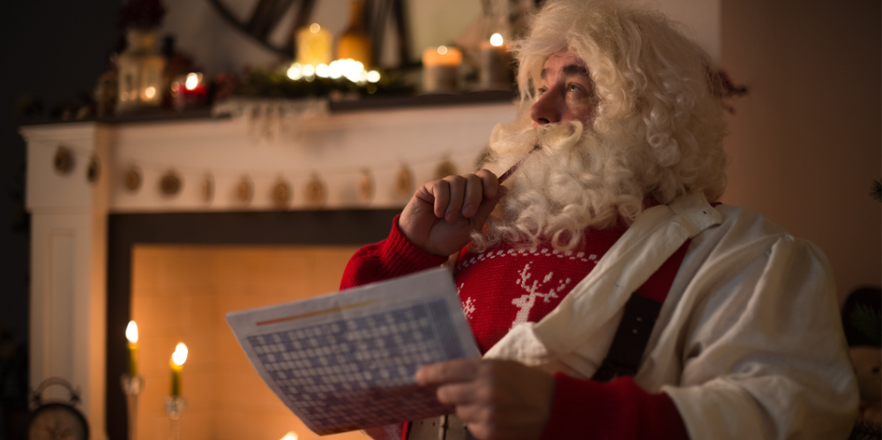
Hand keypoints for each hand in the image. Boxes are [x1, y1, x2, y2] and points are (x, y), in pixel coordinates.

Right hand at [399, 170, 504, 255]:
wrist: (424, 246)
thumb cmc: (449, 238)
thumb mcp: (473, 225)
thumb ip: (486, 207)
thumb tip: (503, 188)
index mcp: (474, 197)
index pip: (486, 177)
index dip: (491, 181)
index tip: (491, 194)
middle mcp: (461, 189)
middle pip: (473, 178)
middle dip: (473, 196)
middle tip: (467, 214)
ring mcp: (445, 187)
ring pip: (457, 180)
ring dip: (456, 202)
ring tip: (449, 218)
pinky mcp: (429, 188)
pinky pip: (440, 185)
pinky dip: (442, 200)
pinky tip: (438, 213)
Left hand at [415, 359, 554, 439]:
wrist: (554, 408)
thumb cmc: (528, 382)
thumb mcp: (504, 366)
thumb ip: (476, 369)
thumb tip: (447, 375)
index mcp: (486, 369)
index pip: (447, 371)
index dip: (429, 374)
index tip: (419, 376)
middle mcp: (483, 391)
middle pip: (446, 394)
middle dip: (448, 392)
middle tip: (458, 391)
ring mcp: (485, 414)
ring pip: (458, 412)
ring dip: (466, 408)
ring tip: (488, 404)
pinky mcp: (489, 433)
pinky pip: (471, 427)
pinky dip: (478, 423)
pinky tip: (495, 417)